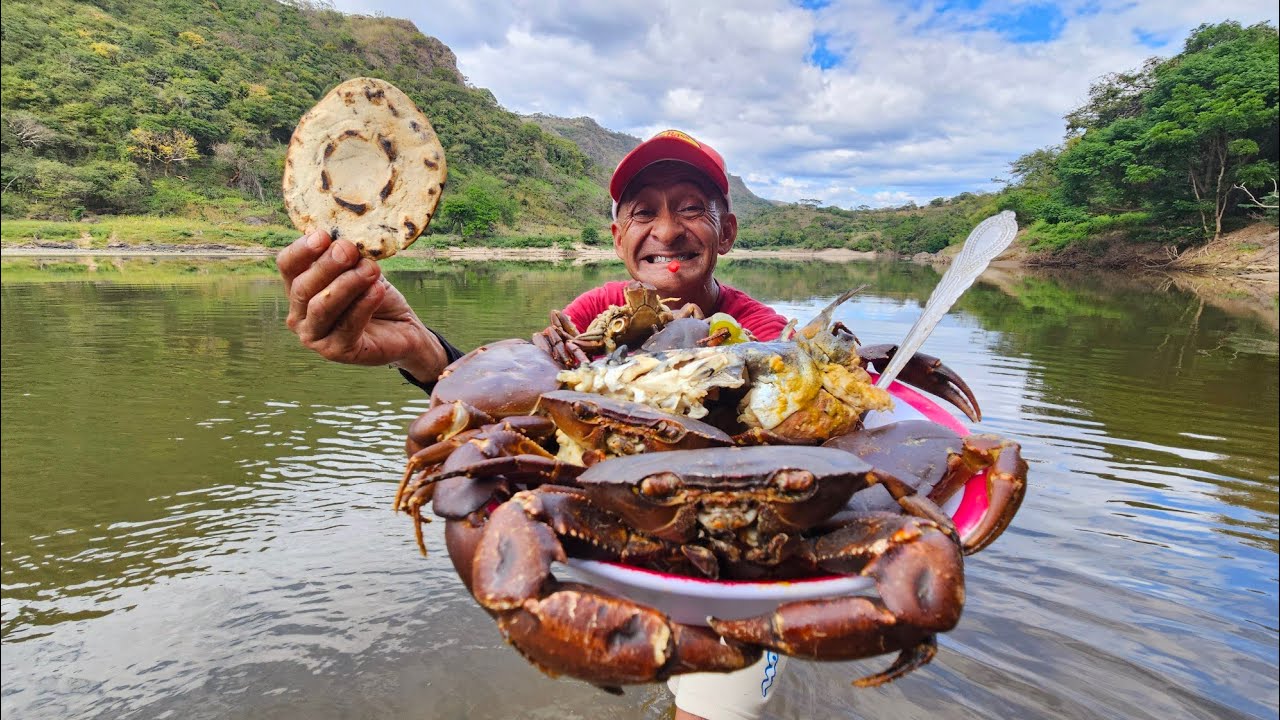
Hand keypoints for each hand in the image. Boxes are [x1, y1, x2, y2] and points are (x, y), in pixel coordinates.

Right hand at [276, 231, 445, 382]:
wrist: (402, 329)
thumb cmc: (375, 296)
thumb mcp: (361, 269)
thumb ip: (349, 256)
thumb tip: (344, 238)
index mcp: (299, 288)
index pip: (288, 266)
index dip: (302, 250)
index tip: (324, 235)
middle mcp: (299, 315)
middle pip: (303, 287)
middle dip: (327, 265)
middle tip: (349, 250)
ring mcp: (315, 337)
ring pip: (322, 307)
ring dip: (347, 284)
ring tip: (370, 269)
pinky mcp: (336, 352)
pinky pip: (347, 325)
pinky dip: (363, 304)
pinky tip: (377, 290)